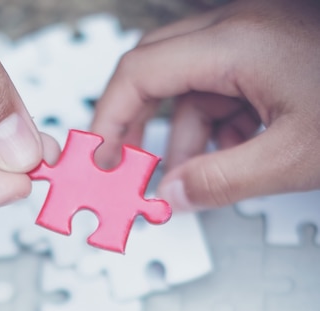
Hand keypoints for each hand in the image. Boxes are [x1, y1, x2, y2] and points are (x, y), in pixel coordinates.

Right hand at [91, 0, 319, 209]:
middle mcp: (239, 31)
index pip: (139, 73)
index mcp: (237, 43)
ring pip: (189, 88)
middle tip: (124, 166)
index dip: (109, 119)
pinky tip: (233, 156)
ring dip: (183, 137)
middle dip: (136, 123)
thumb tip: (172, 197)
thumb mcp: (292, 158)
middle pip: (154, 70)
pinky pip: (220, 93)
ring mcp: (253, 42)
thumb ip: (219, 181)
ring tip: (195, 178)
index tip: (100, 160)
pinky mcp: (266, 59)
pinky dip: (215, 129)